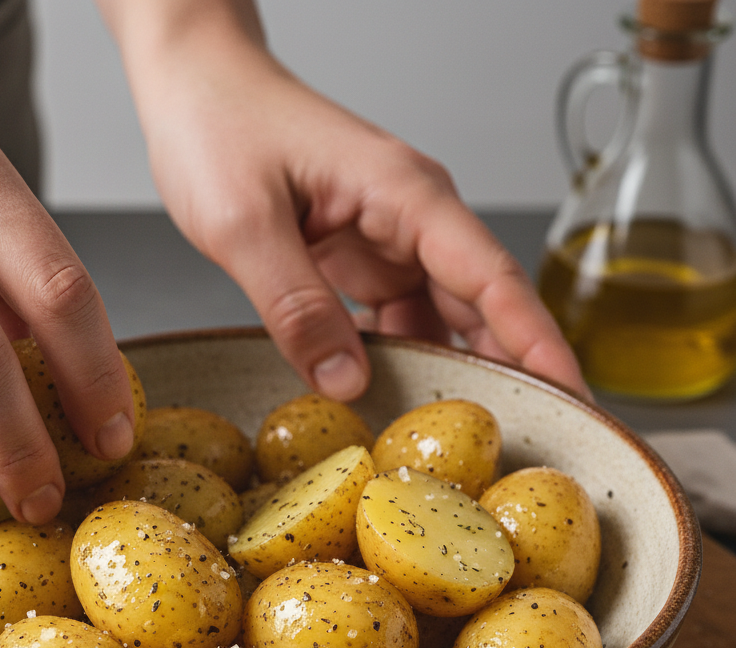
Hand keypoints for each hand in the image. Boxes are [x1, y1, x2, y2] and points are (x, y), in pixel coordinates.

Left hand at [99, 0, 589, 399]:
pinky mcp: (359, 253)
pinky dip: (401, 355)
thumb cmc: (219, 127)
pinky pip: (396, 314)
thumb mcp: (245, 225)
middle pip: (481, 304)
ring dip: (450, 370)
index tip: (572, 398)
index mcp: (403, 194)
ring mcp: (387, 236)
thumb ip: (296, 306)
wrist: (195, 86)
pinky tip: (393, 394)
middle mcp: (410, 215)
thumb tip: (346, 384)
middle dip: (507, 371)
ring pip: (441, 315)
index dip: (536, 345)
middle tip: (525, 441)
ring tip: (457, 435)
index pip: (492, 278)